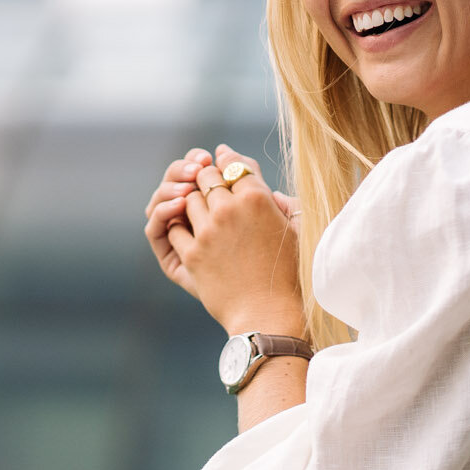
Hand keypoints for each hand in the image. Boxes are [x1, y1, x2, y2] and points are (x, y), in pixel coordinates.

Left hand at [142, 145, 303, 334]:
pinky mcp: (192, 254)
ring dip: (192, 199)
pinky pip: (175, 226)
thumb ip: (280, 201)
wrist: (269, 314)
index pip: (234, 165)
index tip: (221, 156)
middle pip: (206, 176)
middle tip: (208, 180)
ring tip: (198, 206)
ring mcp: (207, 232)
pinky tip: (186, 226)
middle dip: (207, 176)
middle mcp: (229, 210)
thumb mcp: (294, 229)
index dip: (227, 159)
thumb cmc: (289, 273)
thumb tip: (264, 185)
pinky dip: (178, 223)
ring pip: (188, 198)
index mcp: (258, 199)